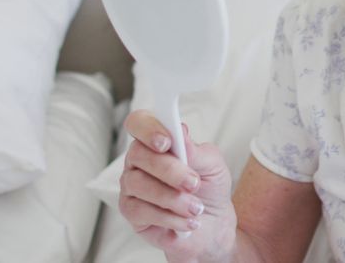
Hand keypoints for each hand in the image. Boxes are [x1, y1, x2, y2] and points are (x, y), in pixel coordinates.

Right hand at [119, 110, 236, 261]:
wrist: (213, 222)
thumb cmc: (209, 187)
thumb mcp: (213, 166)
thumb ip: (196, 150)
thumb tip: (181, 132)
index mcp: (157, 141)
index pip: (139, 123)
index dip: (148, 129)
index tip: (167, 142)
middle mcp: (139, 161)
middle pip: (137, 154)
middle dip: (169, 170)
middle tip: (193, 183)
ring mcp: (131, 185)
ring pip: (138, 184)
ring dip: (172, 197)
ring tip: (196, 208)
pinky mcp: (131, 211)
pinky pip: (140, 211)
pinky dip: (169, 217)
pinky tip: (186, 221)